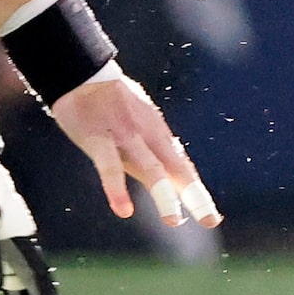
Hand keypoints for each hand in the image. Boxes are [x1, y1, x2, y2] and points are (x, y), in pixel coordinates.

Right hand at [50, 73, 221, 227]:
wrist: (83, 74)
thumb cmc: (112, 101)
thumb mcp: (138, 122)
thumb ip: (150, 149)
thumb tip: (166, 173)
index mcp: (158, 133)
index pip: (182, 167)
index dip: (195, 192)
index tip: (211, 217)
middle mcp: (148, 136)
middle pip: (176, 169)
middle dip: (195, 196)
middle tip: (210, 220)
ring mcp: (125, 137)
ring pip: (150, 168)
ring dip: (163, 195)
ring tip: (174, 220)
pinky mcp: (99, 140)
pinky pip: (109, 167)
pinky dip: (117, 189)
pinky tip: (123, 209)